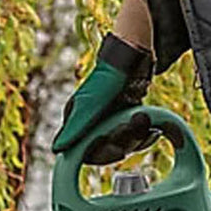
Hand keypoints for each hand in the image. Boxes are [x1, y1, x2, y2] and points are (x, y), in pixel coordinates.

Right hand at [53, 33, 153, 162]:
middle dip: (124, 141)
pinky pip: (135, 137)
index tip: (119, 151)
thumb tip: (57, 149)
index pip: (83, 152)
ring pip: (123, 144)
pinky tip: (154, 129)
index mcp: (76, 121)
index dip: (102, 154)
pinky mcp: (125, 118)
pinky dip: (145, 135)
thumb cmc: (108, 77)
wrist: (133, 56)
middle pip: (106, 149)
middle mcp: (90, 124)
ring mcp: (108, 121)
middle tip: (136, 125)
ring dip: (137, 136)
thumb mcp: (90, 104)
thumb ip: (75, 128)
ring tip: (145, 118)